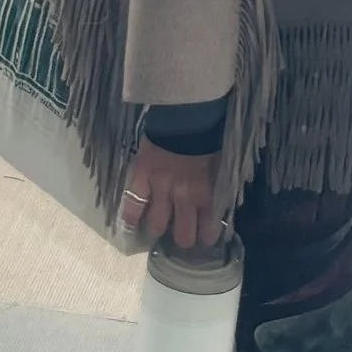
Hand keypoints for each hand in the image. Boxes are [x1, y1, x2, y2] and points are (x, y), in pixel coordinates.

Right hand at [120, 137, 223, 251]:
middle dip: (183, 238)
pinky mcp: (141, 178)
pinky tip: (131, 224)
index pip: (208, 228)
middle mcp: (184, 198)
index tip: (203, 237)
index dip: (206, 237)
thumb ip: (216, 187)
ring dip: (158, 229)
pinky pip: (132, 205)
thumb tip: (215, 204)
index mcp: (207, 193)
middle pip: (182, 235)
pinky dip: (131, 217)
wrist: (185, 114)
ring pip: (157, 225)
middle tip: (180, 234)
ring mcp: (160, 190)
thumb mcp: (220, 165)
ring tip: (157, 228)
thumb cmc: (208, 137)